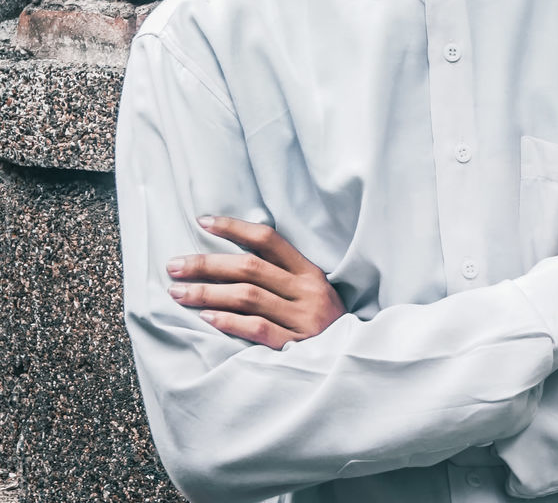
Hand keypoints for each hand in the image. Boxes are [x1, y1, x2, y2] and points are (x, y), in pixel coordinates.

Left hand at [166, 215, 346, 349]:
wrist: (356, 364)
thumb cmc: (325, 324)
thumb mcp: (312, 291)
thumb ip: (283, 274)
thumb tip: (233, 256)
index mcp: (309, 271)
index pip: (268, 239)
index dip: (233, 228)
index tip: (201, 221)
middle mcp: (306, 290)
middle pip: (249, 268)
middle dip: (207, 264)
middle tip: (174, 265)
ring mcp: (301, 319)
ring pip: (248, 297)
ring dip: (208, 293)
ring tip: (178, 293)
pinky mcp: (296, 347)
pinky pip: (257, 330)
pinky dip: (229, 322)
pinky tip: (206, 319)